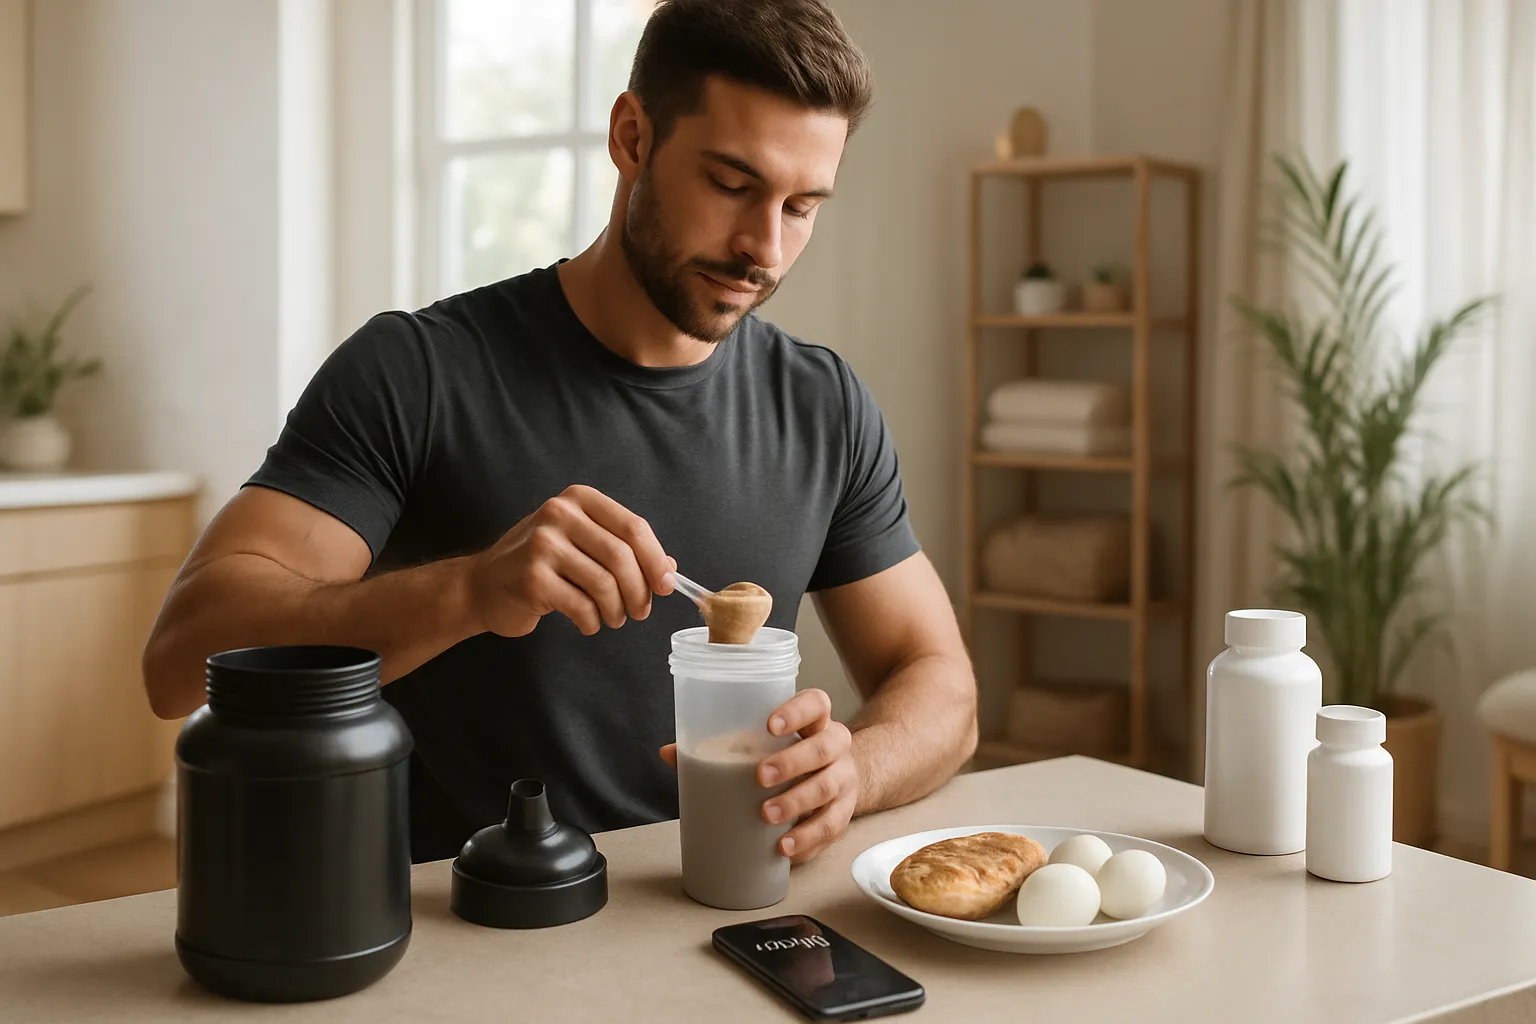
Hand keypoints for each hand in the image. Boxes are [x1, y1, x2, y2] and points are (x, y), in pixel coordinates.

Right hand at [467, 484, 674, 636]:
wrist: (483, 585)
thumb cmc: (540, 564)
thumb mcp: (582, 544)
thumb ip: (623, 549)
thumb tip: (669, 569)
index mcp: (579, 499)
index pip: (633, 527)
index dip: (656, 559)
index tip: (666, 585)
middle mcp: (560, 514)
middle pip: (622, 556)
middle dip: (640, 591)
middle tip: (640, 611)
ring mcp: (543, 545)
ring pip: (605, 584)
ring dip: (617, 610)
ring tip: (612, 618)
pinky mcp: (533, 578)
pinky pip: (582, 606)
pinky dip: (593, 621)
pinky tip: (588, 623)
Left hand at [659, 689, 857, 864]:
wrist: (834, 783)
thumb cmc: (788, 758)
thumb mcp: (762, 746)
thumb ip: (721, 748)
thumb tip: (668, 753)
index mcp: (815, 721)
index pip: (816, 703)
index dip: (796, 711)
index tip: (770, 725)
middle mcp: (836, 746)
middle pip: (824, 747)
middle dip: (793, 762)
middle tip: (761, 777)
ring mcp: (844, 780)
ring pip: (828, 787)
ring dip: (797, 801)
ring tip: (767, 814)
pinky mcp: (844, 814)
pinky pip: (831, 827)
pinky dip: (807, 839)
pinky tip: (785, 847)